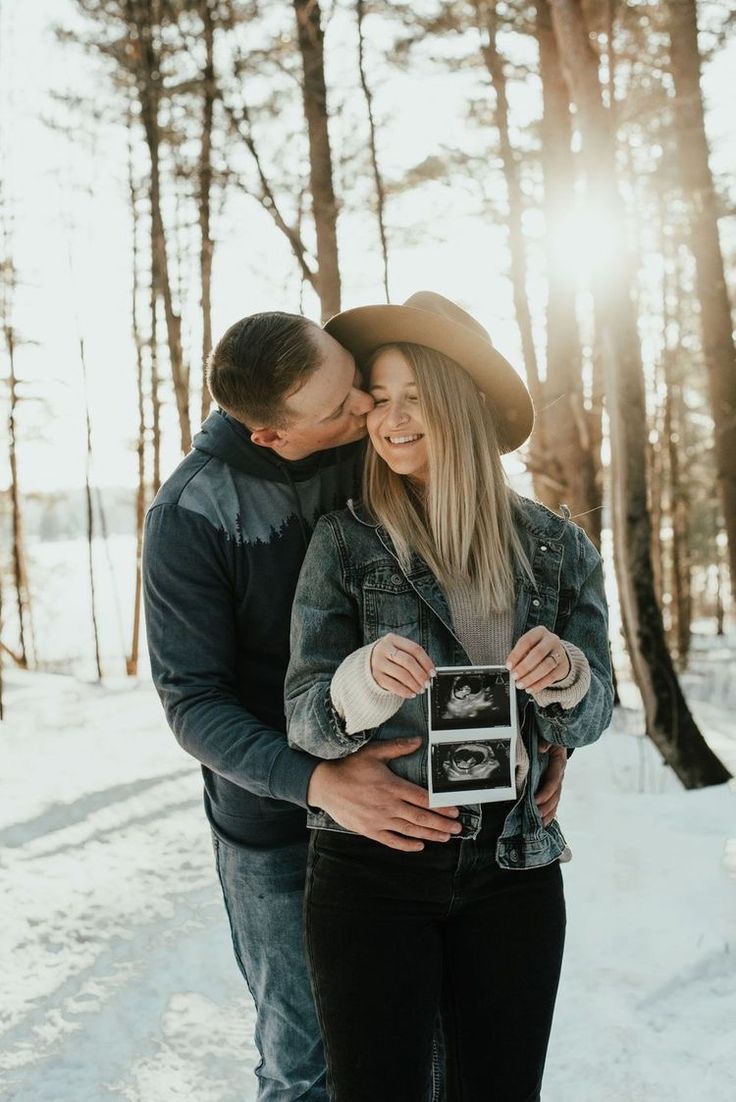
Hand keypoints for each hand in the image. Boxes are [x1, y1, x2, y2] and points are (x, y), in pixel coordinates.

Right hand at [307, 737, 460, 851]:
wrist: (324, 784)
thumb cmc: (349, 766)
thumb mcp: (373, 752)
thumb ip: (397, 747)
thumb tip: (419, 741)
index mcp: (392, 786)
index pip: (423, 798)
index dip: (441, 806)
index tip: (455, 810)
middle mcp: (388, 805)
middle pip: (421, 817)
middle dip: (441, 823)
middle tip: (458, 827)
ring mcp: (379, 820)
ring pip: (409, 830)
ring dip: (429, 834)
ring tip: (446, 837)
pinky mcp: (369, 829)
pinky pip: (391, 841)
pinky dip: (406, 845)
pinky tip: (419, 846)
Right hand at [370, 633, 435, 698]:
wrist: (367, 663)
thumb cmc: (389, 657)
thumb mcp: (398, 650)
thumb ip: (413, 658)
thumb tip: (429, 673)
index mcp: (392, 639)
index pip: (414, 649)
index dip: (426, 662)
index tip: (433, 673)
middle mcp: (384, 649)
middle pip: (408, 661)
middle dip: (421, 675)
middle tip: (427, 683)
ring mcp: (378, 663)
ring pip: (402, 674)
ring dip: (414, 684)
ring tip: (420, 690)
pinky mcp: (375, 677)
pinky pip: (394, 686)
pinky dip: (405, 691)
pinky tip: (411, 694)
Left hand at [505, 626, 570, 693]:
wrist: (556, 653)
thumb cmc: (536, 649)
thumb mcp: (528, 647)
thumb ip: (519, 656)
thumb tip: (511, 668)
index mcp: (539, 632)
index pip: (526, 641)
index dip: (516, 654)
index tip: (509, 666)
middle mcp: (551, 640)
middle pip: (538, 653)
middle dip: (524, 667)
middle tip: (514, 676)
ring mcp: (559, 653)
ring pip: (546, 666)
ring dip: (531, 677)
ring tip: (521, 684)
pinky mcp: (563, 666)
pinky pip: (551, 677)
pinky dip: (539, 684)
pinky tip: (530, 688)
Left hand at [535, 742, 566, 825]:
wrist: (554, 735)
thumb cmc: (549, 735)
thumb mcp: (549, 735)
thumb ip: (547, 741)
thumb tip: (542, 749)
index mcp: (559, 762)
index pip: (553, 780)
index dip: (546, 791)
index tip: (535, 800)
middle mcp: (559, 773)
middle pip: (555, 793)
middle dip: (547, 807)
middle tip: (537, 817)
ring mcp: (557, 780)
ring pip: (555, 799)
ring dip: (549, 812)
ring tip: (541, 824)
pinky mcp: (553, 784)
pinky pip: (553, 798)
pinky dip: (550, 810)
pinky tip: (544, 821)